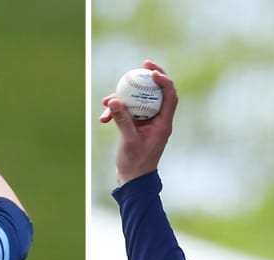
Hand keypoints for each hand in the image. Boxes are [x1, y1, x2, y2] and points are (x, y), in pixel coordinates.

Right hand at [99, 61, 177, 185]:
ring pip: (140, 101)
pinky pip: (129, 112)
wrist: (132, 180)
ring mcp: (147, 122)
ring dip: (123, 98)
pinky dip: (117, 111)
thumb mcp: (128, 140)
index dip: (163, 80)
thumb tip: (114, 100)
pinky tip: (103, 118)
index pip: (169, 95)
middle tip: (141, 65)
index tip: (150, 70)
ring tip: (105, 101)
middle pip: (158, 92)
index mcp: (164, 123)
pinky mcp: (137, 126)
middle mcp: (158, 120)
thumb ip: (122, 119)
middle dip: (149, 77)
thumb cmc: (135, 164)